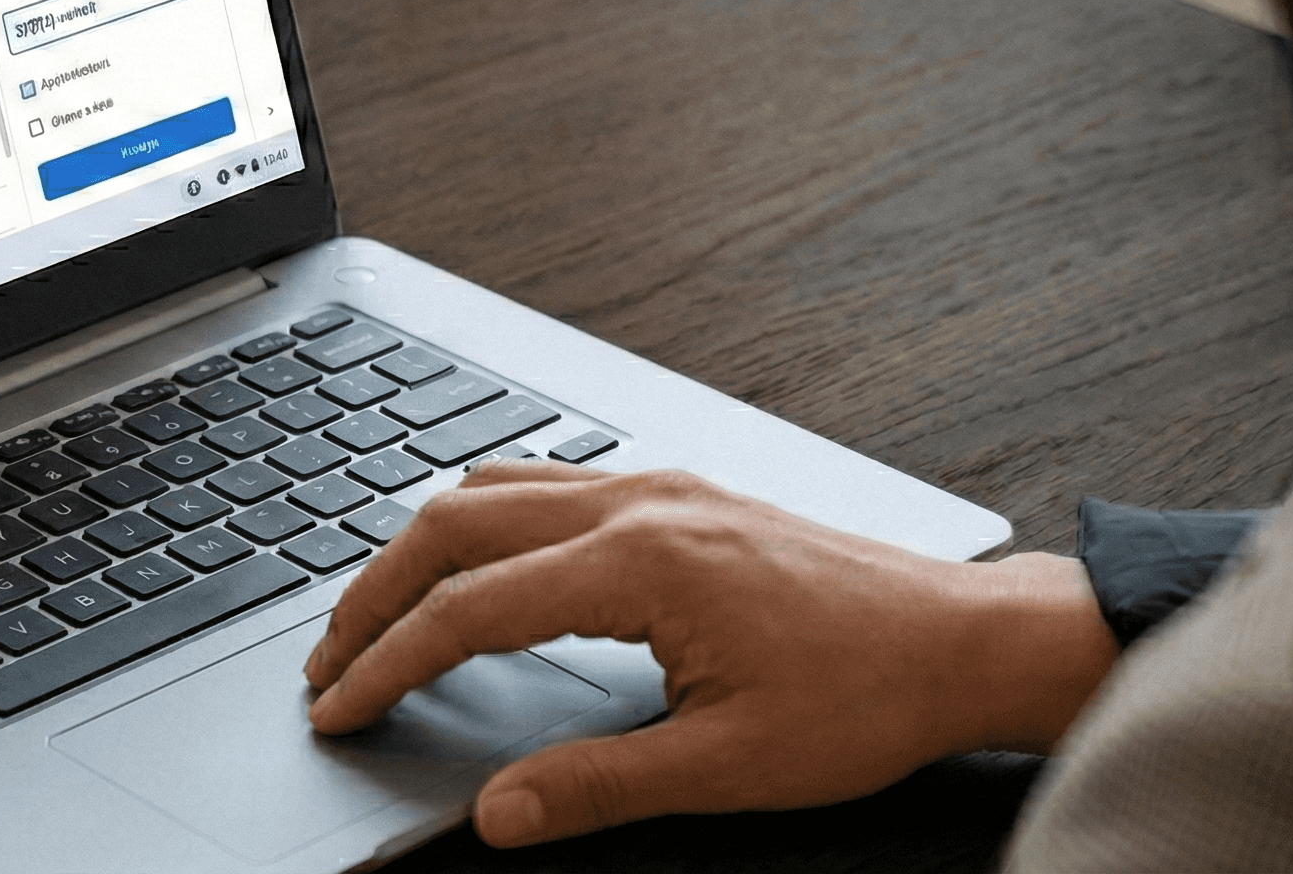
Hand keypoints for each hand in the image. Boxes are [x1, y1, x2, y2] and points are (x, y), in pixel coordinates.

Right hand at [303, 460, 1116, 846]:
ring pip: (491, 490)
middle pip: (452, 526)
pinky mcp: (678, 494)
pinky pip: (544, 481)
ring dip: (419, 549)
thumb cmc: (867, 695)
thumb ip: (598, 786)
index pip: (467, 610)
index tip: (340, 707)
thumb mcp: (729, 766)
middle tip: (327, 662)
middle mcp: (636, 505)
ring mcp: (657, 488)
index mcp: (639, 562)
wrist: (965, 641)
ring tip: (376, 613)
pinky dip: (479, 518)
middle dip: (372, 594)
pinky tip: (473, 556)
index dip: (387, 664)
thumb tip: (499, 812)